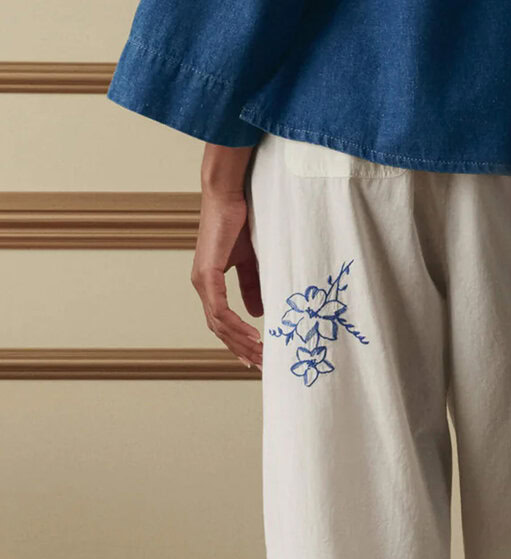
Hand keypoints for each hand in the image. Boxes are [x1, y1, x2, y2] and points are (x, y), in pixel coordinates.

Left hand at [191, 145, 262, 369]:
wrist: (229, 193)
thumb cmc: (240, 220)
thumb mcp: (252, 261)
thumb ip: (253, 287)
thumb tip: (258, 314)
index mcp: (210, 282)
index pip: (222, 321)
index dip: (237, 340)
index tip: (255, 356)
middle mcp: (202, 285)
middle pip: (219, 329)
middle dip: (240, 349)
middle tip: (261, 364)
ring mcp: (202, 282)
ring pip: (219, 324)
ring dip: (240, 342)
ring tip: (260, 355)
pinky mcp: (207, 275)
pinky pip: (220, 310)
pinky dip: (236, 325)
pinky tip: (253, 335)